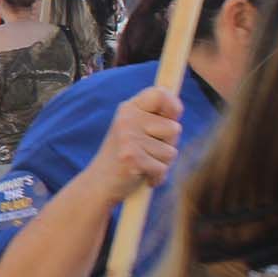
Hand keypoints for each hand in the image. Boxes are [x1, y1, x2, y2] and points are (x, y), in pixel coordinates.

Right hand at [87, 86, 185, 202]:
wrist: (99, 182)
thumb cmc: (127, 156)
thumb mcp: (137, 129)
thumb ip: (156, 117)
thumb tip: (177, 107)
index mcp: (129, 108)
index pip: (159, 94)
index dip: (174, 105)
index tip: (172, 118)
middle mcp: (127, 119)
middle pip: (174, 128)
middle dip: (168, 144)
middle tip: (147, 151)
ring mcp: (128, 138)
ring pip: (171, 152)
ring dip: (162, 163)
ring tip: (143, 163)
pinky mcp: (131, 158)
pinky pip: (163, 168)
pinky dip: (156, 177)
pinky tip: (141, 175)